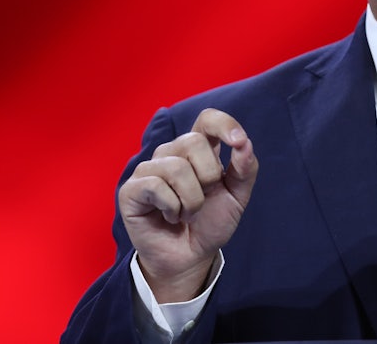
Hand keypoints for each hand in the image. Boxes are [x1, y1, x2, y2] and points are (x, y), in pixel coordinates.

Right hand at [118, 108, 257, 302]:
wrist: (190, 257)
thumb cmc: (210, 223)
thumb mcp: (237, 197)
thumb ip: (245, 169)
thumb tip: (244, 143)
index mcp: (198, 150)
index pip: (207, 119)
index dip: (224, 124)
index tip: (238, 142)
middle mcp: (171, 153)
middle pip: (194, 142)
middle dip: (209, 177)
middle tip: (203, 199)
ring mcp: (149, 169)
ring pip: (177, 168)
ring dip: (192, 200)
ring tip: (187, 213)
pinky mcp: (131, 189)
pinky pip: (156, 187)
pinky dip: (172, 208)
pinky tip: (169, 217)